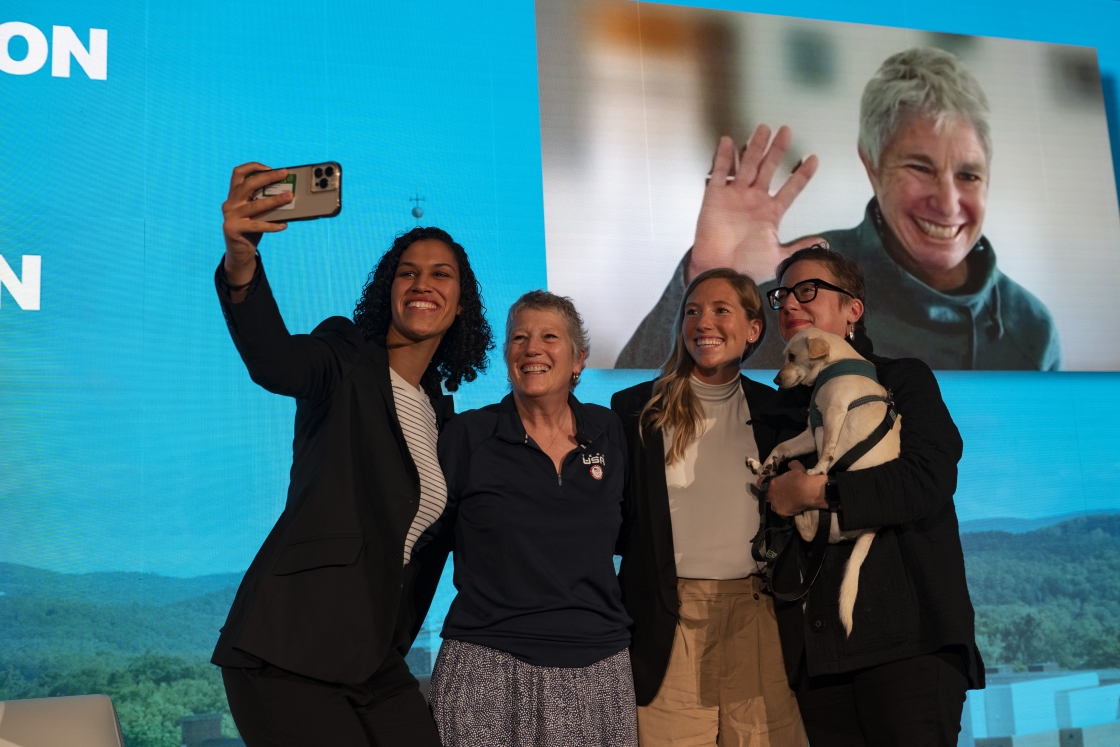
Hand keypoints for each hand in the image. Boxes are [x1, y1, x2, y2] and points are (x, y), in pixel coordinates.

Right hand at [222, 162, 291, 285]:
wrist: (239, 253)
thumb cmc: (252, 229)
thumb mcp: (257, 213)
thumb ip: (264, 202)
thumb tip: (288, 193)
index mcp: (234, 195)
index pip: (238, 173)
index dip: (253, 167)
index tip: (270, 168)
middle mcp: (230, 203)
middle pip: (248, 184)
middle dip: (268, 177)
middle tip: (284, 174)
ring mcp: (230, 216)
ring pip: (256, 205)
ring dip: (275, 200)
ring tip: (290, 197)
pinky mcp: (232, 229)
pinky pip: (257, 225)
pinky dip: (272, 225)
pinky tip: (284, 225)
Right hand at [689, 125, 822, 283]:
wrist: (720, 270)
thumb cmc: (747, 266)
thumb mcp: (780, 258)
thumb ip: (800, 247)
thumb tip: (823, 244)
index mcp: (770, 213)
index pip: (790, 188)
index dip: (802, 174)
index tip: (813, 158)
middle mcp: (753, 200)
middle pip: (768, 168)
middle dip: (776, 150)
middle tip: (786, 130)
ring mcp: (734, 196)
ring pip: (747, 165)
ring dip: (754, 147)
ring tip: (762, 129)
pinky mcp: (715, 196)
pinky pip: (719, 172)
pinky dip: (722, 157)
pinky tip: (727, 141)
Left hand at [766, 460, 827, 517]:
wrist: (807, 491)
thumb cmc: (801, 478)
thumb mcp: (796, 467)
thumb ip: (791, 465)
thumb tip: (790, 464)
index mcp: (772, 484)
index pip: (760, 483)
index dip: (764, 483)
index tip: (769, 484)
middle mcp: (771, 495)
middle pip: (768, 496)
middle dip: (774, 495)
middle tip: (782, 494)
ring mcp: (775, 504)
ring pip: (773, 506)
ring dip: (778, 504)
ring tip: (786, 503)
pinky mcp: (782, 512)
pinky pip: (781, 514)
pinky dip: (785, 512)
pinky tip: (790, 510)